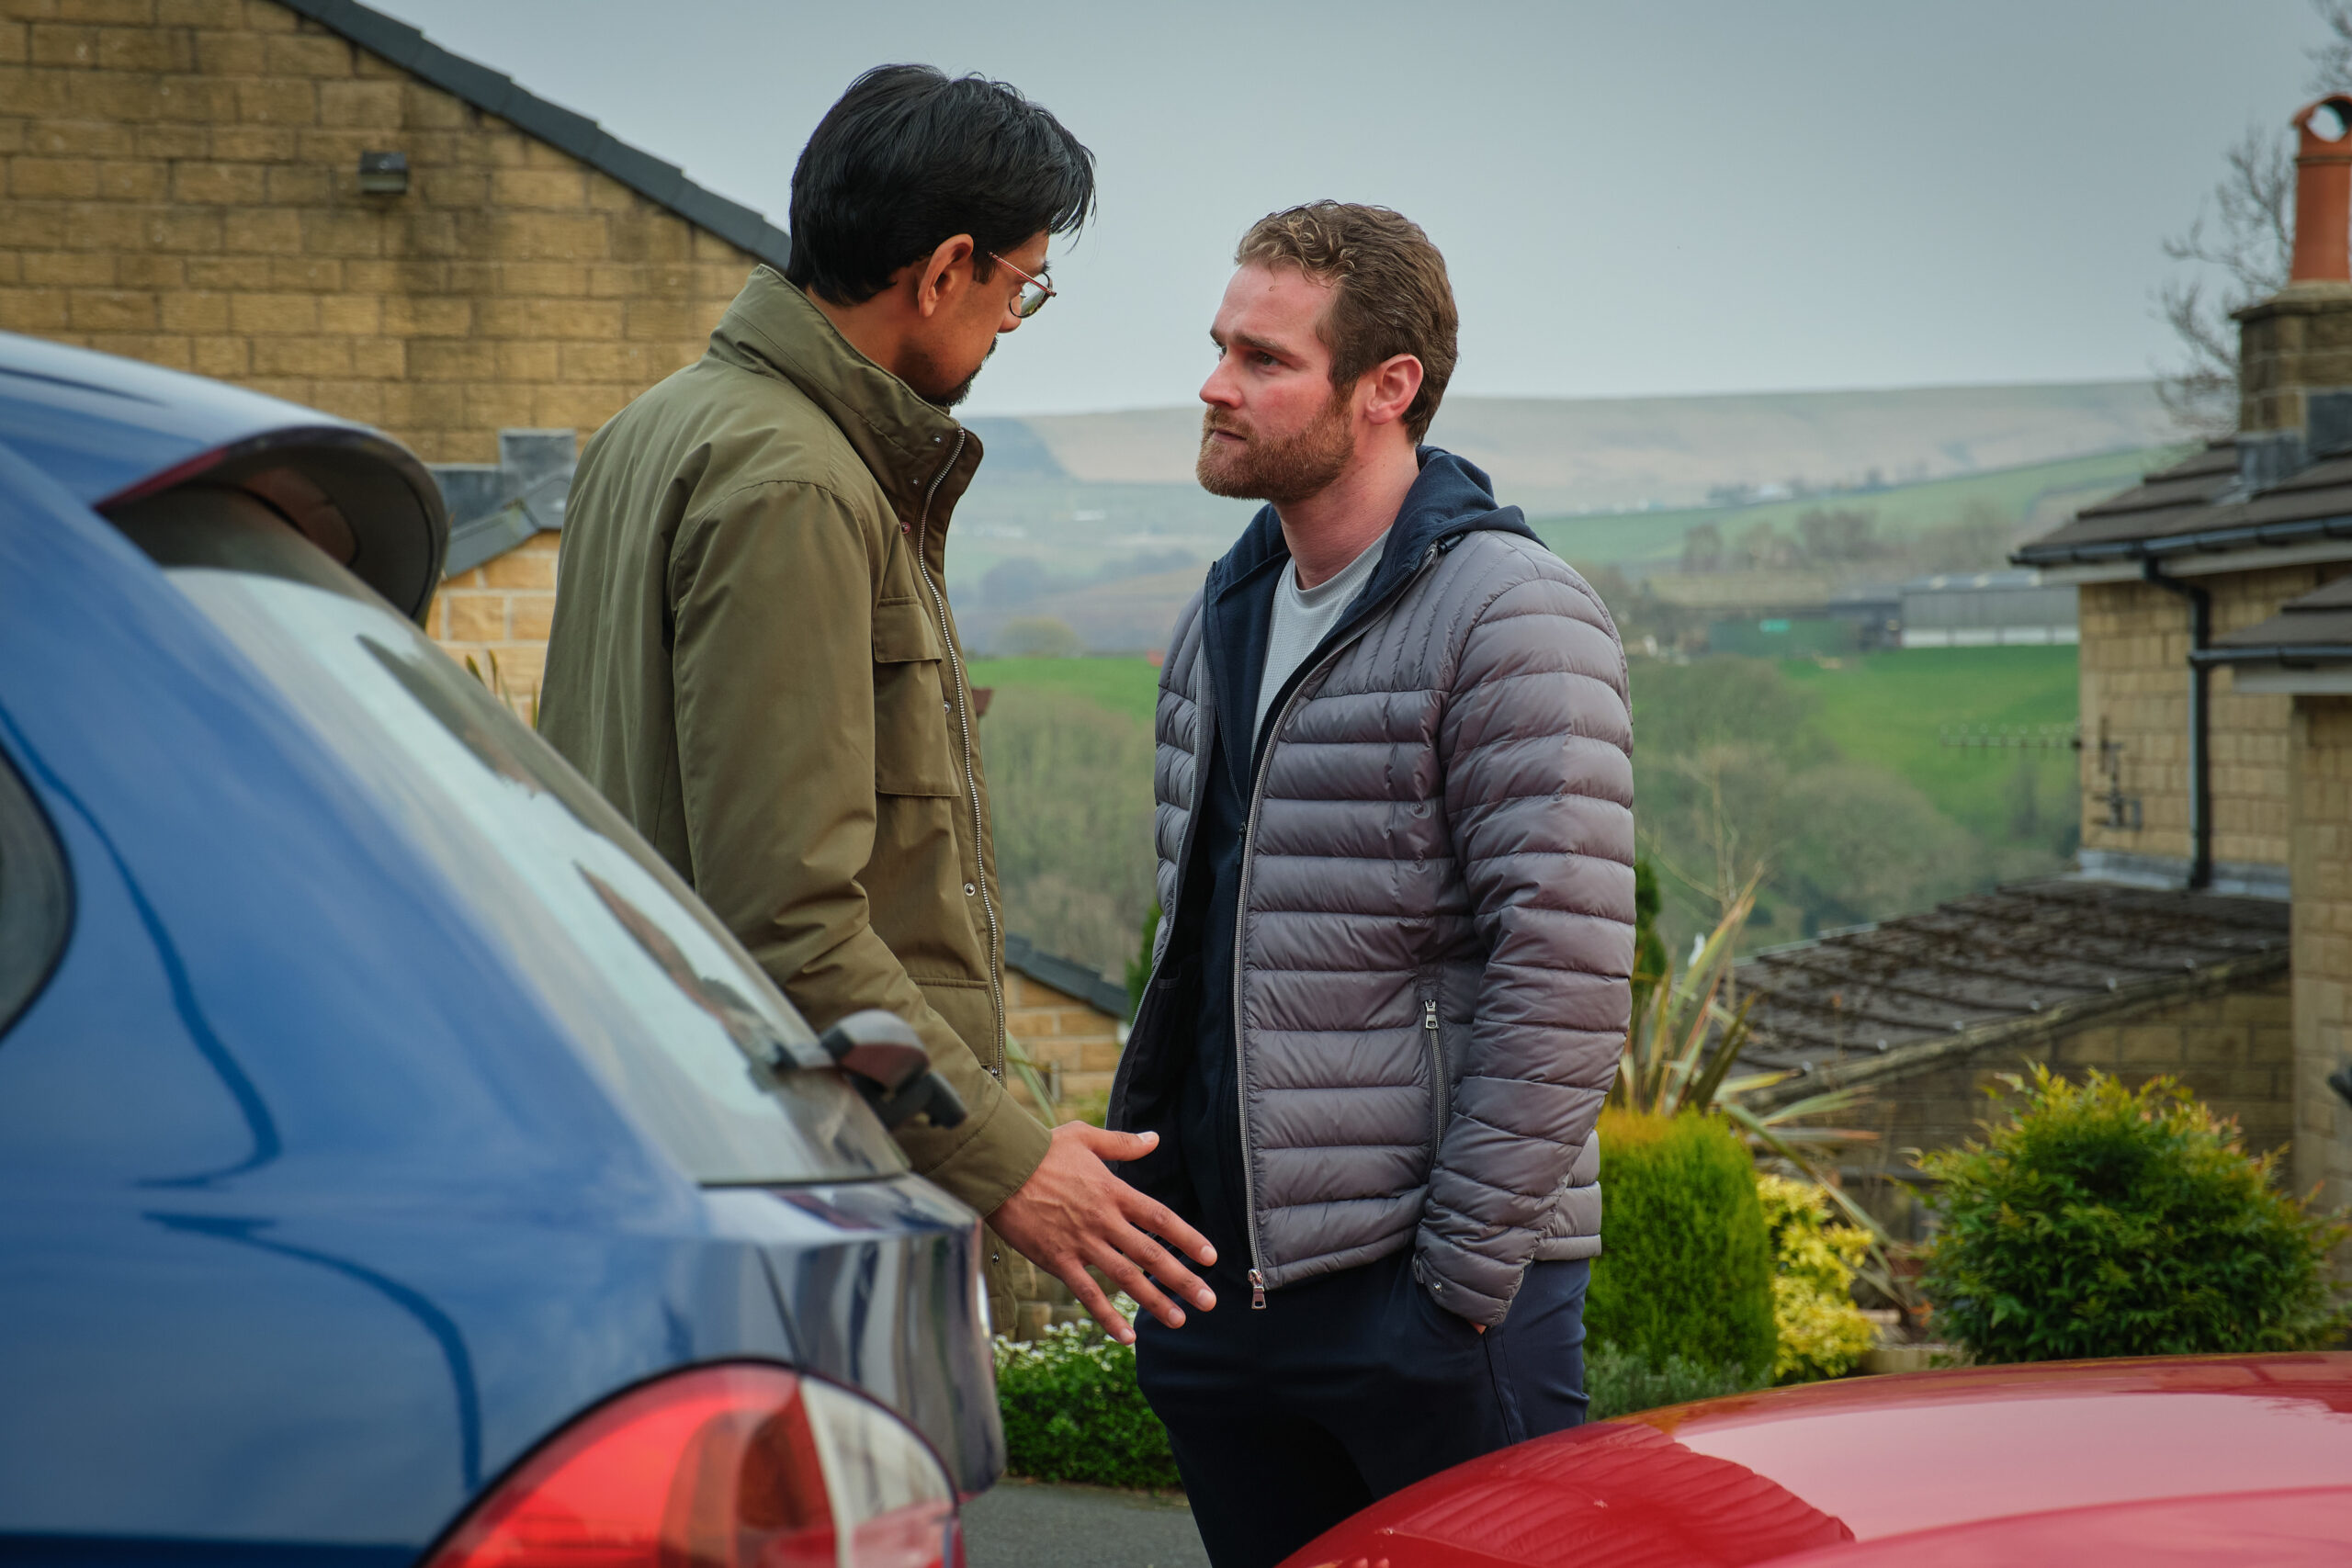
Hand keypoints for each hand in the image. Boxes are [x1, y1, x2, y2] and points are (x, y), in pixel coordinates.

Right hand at [990, 1122, 1217, 1344]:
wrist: (1000, 1168)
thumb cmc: (1041, 1150)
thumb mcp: (1085, 1137)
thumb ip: (1123, 1143)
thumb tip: (1155, 1138)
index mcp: (1113, 1191)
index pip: (1160, 1218)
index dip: (1188, 1238)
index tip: (1211, 1257)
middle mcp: (1103, 1220)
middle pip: (1151, 1254)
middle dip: (1182, 1279)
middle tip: (1209, 1302)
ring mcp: (1081, 1243)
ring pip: (1126, 1277)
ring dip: (1154, 1301)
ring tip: (1179, 1320)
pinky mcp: (1058, 1260)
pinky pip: (1087, 1294)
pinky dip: (1107, 1316)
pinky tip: (1126, 1337)